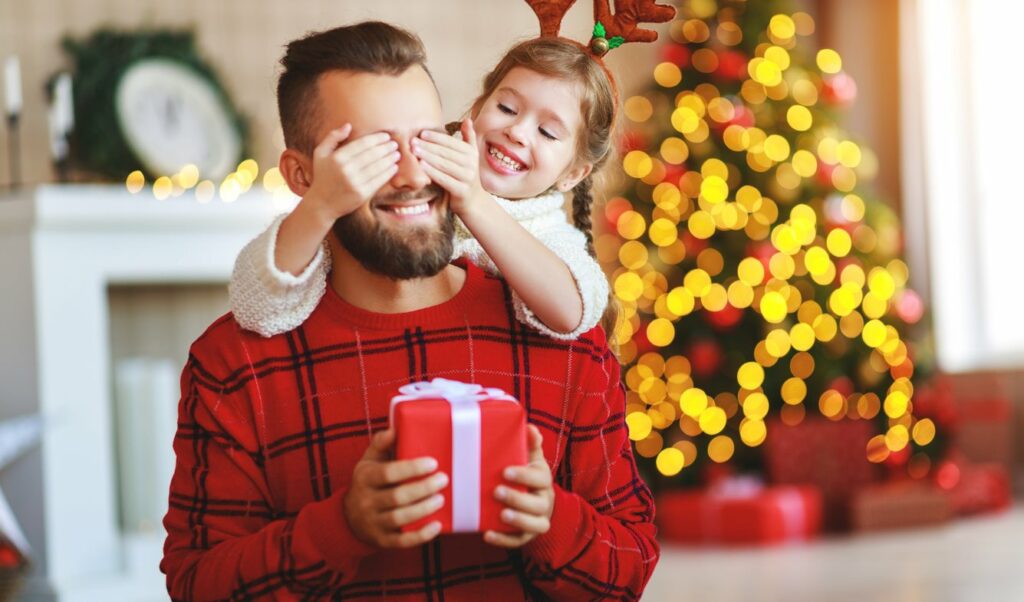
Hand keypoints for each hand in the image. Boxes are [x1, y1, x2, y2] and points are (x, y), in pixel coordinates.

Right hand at [304, 124, 399, 222]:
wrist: (322, 204)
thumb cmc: (323, 176)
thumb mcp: (320, 153)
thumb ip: (333, 137)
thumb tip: (348, 125)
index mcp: (337, 158)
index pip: (362, 144)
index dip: (377, 139)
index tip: (386, 136)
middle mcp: (346, 169)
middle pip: (372, 155)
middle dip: (386, 148)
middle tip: (395, 144)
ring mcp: (355, 183)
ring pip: (378, 167)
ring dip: (390, 159)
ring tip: (397, 154)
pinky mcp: (362, 194)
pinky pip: (379, 180)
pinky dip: (388, 173)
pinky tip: (394, 167)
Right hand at [343, 429, 447, 547]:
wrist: (348, 518)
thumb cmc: (368, 482)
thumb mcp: (368, 461)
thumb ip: (381, 443)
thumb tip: (395, 429)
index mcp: (365, 478)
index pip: (388, 473)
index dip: (411, 468)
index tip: (433, 463)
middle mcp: (366, 501)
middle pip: (397, 496)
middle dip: (423, 488)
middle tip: (443, 480)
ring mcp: (373, 523)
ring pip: (399, 519)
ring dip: (423, 509)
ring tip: (441, 499)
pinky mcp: (382, 541)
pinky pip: (402, 541)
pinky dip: (420, 536)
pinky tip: (437, 525)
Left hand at [411, 119, 487, 215]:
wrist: (473, 200)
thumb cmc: (466, 174)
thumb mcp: (471, 155)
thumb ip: (469, 137)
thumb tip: (467, 119)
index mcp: (471, 153)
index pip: (451, 142)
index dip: (436, 137)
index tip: (421, 133)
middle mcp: (471, 164)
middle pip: (446, 153)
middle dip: (428, 146)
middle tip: (413, 141)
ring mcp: (467, 178)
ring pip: (444, 164)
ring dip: (428, 157)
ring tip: (414, 151)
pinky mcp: (461, 190)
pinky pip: (444, 179)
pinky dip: (432, 172)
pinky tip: (421, 166)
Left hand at [484, 424, 553, 547]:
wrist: (536, 500)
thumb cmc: (527, 473)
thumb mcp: (531, 457)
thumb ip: (530, 443)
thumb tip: (529, 427)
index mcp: (543, 479)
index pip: (541, 477)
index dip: (525, 475)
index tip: (505, 471)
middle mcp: (544, 501)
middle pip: (538, 504)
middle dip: (518, 499)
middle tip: (496, 492)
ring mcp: (538, 520)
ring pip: (536, 525)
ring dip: (518, 520)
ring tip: (500, 515)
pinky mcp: (527, 535)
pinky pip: (519, 541)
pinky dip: (504, 540)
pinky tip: (487, 534)